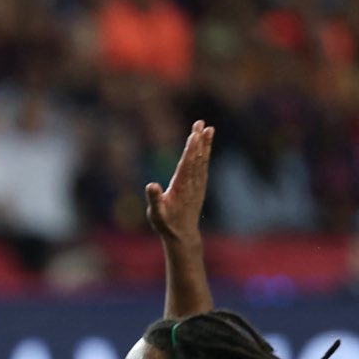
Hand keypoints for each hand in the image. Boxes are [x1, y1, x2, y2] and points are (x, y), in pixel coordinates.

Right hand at [145, 121, 212, 241]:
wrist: (182, 234)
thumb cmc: (166, 223)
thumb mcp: (156, 213)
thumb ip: (154, 199)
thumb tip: (151, 185)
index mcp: (181, 187)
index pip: (187, 164)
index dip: (191, 149)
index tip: (195, 134)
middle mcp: (192, 183)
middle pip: (197, 158)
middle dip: (199, 140)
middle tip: (201, 123)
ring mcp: (198, 184)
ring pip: (202, 160)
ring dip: (205, 144)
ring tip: (208, 129)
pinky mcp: (199, 186)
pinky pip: (203, 166)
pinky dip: (205, 154)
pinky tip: (206, 146)